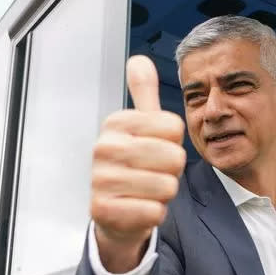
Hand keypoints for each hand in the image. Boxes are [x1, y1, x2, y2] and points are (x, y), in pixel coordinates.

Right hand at [91, 56, 186, 272]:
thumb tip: (139, 60)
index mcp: (116, 123)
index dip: (174, 144)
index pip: (174, 128)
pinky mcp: (104, 211)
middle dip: (171, 171)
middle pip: (174, 157)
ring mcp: (101, 180)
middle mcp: (104, 148)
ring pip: (167, 186)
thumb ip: (143, 94)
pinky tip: (138, 209)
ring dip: (163, 194)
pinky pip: (155, 211)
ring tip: (144, 192)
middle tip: (151, 175)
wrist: (115, 215)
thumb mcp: (139, 128)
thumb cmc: (133, 169)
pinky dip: (153, 214)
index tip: (154, 151)